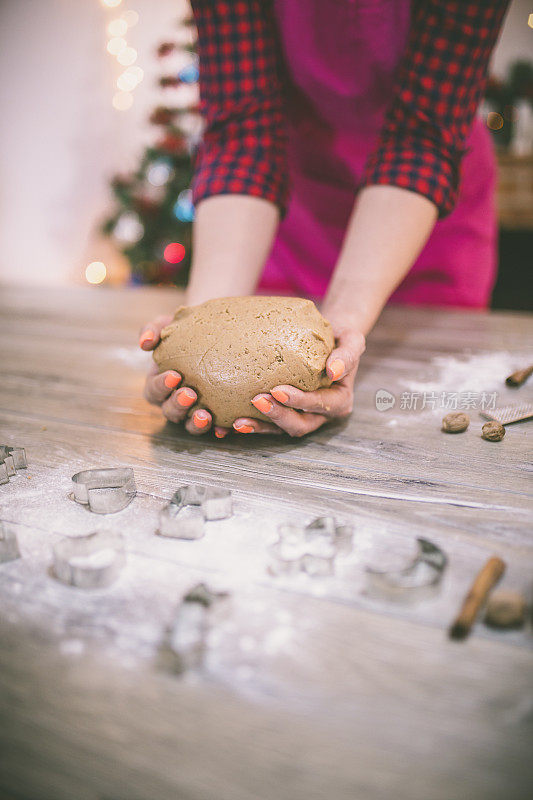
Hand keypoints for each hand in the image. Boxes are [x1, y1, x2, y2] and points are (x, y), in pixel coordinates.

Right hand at [139, 315, 230, 438]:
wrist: (220, 331)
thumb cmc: (189, 329)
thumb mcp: (169, 324)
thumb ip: (153, 329)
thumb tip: (144, 342)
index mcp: (160, 384)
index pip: (154, 390)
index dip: (160, 386)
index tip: (174, 375)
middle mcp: (175, 401)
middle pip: (170, 412)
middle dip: (177, 405)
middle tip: (190, 394)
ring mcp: (195, 411)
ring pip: (190, 425)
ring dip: (196, 424)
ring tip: (205, 415)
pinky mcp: (218, 415)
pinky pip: (217, 428)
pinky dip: (220, 430)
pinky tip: (226, 428)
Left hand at [232, 327, 365, 436]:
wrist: (327, 340)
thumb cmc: (339, 338)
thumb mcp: (351, 340)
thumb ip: (348, 355)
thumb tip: (333, 371)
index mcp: (338, 402)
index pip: (319, 405)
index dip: (300, 402)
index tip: (278, 390)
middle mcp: (319, 415)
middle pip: (298, 425)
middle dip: (277, 417)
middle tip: (256, 400)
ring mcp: (300, 417)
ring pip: (279, 430)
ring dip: (259, 427)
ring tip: (237, 422)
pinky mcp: (282, 414)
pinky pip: (265, 424)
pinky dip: (249, 425)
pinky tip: (226, 426)